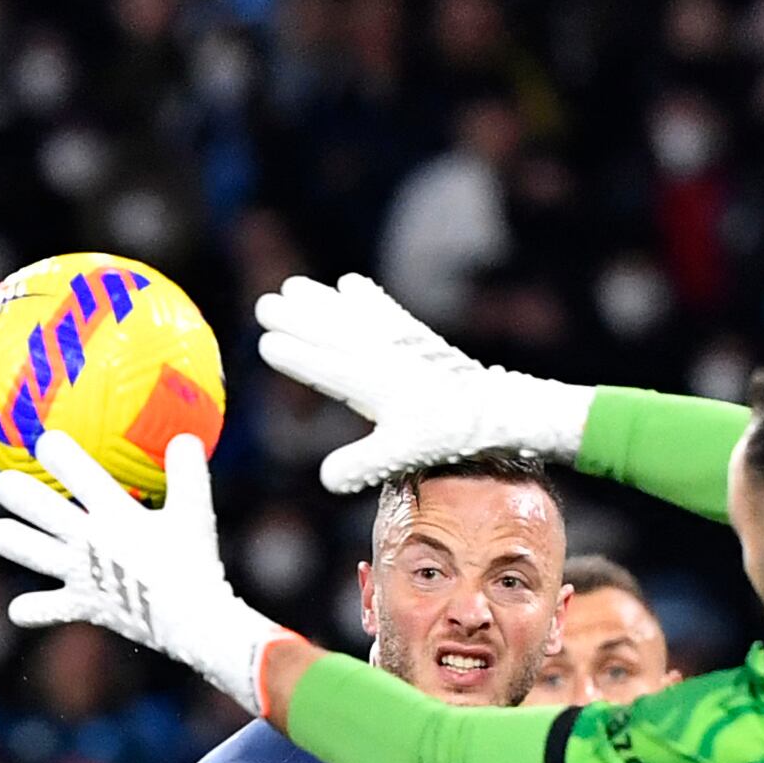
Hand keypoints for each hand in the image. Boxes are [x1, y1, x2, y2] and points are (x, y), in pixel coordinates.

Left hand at [0, 426, 291, 711]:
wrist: (191, 622)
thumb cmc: (194, 562)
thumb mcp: (195, 513)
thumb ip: (188, 471)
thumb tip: (185, 435)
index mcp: (114, 513)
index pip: (77, 471)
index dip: (56, 452)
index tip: (43, 440)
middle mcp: (88, 539)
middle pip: (38, 507)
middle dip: (15, 491)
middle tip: (3, 483)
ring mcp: (79, 573)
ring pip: (27, 552)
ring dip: (10, 541)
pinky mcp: (80, 605)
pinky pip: (43, 610)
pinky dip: (31, 609)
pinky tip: (21, 608)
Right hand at [258, 272, 593, 498]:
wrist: (497, 409)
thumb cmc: (448, 434)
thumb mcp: (403, 454)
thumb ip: (362, 464)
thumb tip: (326, 479)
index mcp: (374, 384)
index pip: (325, 368)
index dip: (296, 357)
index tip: (267, 343)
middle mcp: (383, 358)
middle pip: (332, 335)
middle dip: (298, 320)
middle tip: (265, 305)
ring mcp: (400, 345)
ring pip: (353, 318)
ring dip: (322, 302)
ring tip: (294, 286)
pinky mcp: (417, 340)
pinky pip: (386, 313)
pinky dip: (366, 298)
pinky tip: (350, 283)